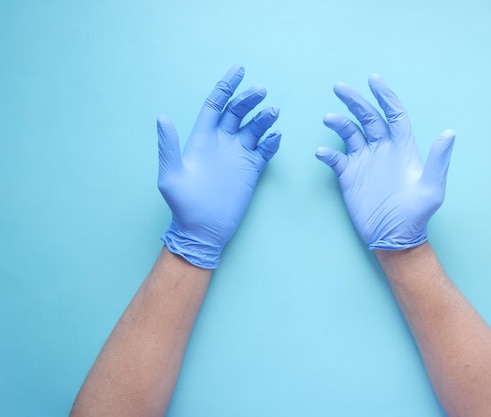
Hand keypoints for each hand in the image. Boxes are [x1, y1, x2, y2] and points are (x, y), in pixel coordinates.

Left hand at [157, 65, 280, 267]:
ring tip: (273, 113)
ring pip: (254, 128)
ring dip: (264, 118)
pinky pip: (265, 150)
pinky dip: (272, 142)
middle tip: (260, 92)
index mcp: (203, 138)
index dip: (227, 86)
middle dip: (249, 99)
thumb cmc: (183, 205)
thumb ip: (169, 146)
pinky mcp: (251, 169)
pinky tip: (276, 137)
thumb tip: (162, 118)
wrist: (202, 231)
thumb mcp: (171, 176)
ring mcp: (238, 155)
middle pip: (238, 112)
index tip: (239, 70)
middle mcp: (222, 142)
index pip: (216, 104)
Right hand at [316, 74, 454, 249]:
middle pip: (367, 117)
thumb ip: (438, 161)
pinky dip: (327, 153)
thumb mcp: (432, 189)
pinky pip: (335, 159)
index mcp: (401, 147)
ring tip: (329, 118)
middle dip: (355, 100)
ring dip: (339, 123)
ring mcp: (364, 161)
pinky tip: (322, 152)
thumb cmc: (417, 215)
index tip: (373, 80)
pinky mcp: (349, 176)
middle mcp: (381, 149)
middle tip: (339, 87)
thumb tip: (449, 133)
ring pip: (349, 133)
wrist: (395, 238)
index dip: (384, 95)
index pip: (393, 114)